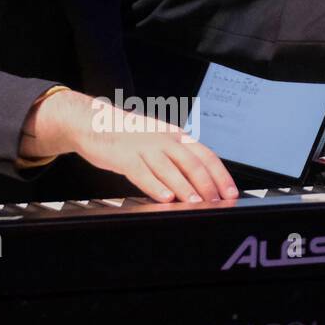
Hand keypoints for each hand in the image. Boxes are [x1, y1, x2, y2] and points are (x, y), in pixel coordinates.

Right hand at [20, 89, 239, 202]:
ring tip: (197, 203)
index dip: (221, 174)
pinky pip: (143, 173)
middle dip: (207, 185)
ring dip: (185, 187)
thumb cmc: (128, 137)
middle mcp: (163, 139)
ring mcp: (144, 147)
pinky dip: (155, 186)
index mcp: (175, 135)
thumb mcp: (158, 140)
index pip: (206, 155)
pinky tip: (165, 197)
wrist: (94, 122)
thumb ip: (178, 157)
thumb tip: (202, 180)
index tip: (231, 192)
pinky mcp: (124, 157)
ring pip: (170, 169)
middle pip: (192, 162)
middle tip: (217, 202)